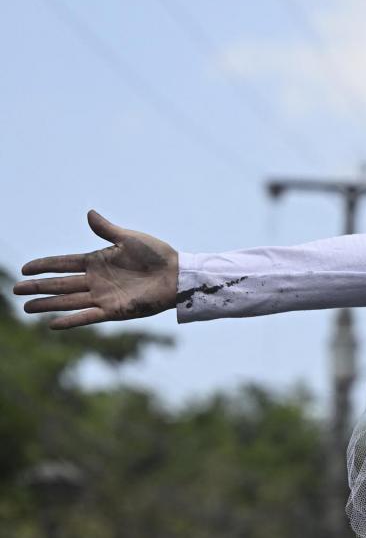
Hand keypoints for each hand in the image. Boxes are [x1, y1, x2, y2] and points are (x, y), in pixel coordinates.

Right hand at [11, 210, 178, 328]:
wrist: (177, 274)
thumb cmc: (156, 254)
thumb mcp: (129, 238)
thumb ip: (106, 230)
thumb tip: (89, 213)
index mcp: (97, 261)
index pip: (63, 263)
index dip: (44, 266)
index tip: (25, 269)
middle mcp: (96, 280)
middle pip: (60, 284)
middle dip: (38, 287)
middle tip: (16, 289)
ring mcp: (103, 296)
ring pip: (68, 301)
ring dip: (48, 304)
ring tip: (26, 307)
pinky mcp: (114, 310)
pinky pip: (88, 316)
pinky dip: (71, 320)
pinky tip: (53, 323)